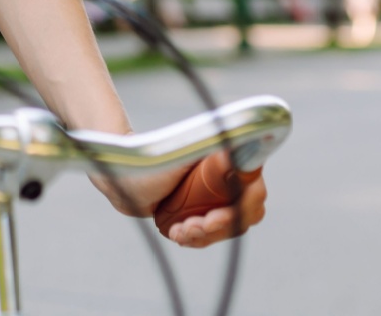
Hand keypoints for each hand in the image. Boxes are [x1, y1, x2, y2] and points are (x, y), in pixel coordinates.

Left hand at [94, 150, 267, 248]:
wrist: (125, 179)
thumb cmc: (148, 163)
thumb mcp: (180, 155)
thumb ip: (211, 146)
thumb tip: (240, 141)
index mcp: (231, 161)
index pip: (255, 193)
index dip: (240, 210)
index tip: (213, 218)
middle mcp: (230, 179)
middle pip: (244, 215)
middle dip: (219, 226)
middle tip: (191, 225)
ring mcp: (219, 197)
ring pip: (229, 228)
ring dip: (205, 235)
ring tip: (178, 230)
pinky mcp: (205, 212)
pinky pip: (214, 235)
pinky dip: (198, 239)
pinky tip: (179, 233)